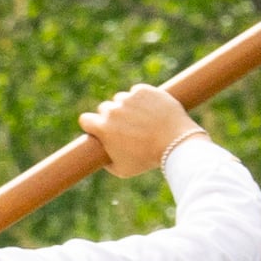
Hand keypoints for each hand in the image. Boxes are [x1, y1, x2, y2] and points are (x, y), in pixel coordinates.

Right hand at [79, 84, 198, 175]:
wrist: (175, 142)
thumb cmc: (148, 159)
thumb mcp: (123, 170)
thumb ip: (106, 162)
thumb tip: (101, 156)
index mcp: (103, 128)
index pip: (85, 119)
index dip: (92, 125)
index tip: (99, 129)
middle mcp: (112, 110)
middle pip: (104, 108)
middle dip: (112, 117)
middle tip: (127, 128)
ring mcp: (128, 98)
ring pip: (121, 99)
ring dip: (127, 107)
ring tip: (143, 121)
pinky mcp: (143, 90)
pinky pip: (137, 92)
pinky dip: (142, 99)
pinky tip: (151, 112)